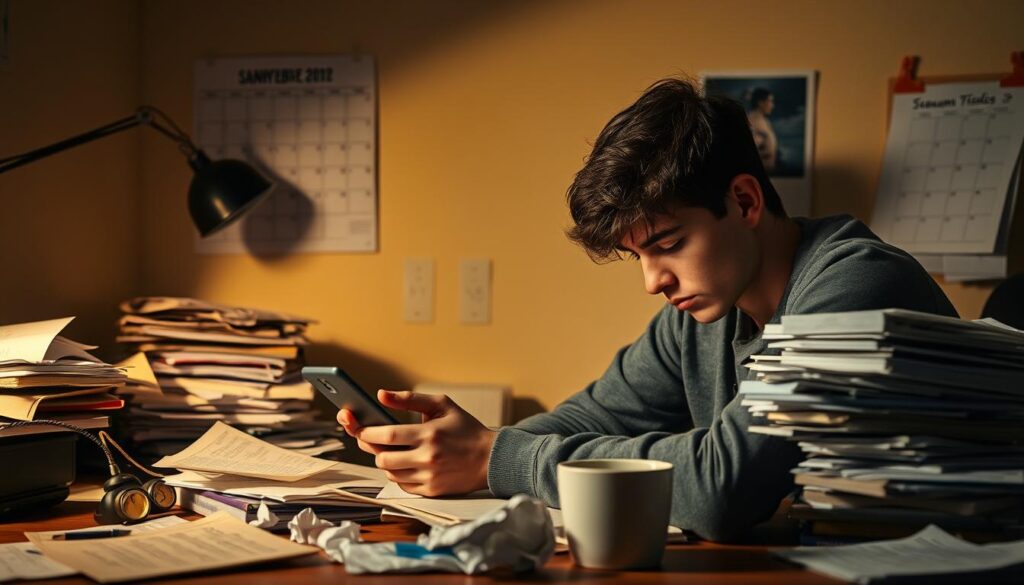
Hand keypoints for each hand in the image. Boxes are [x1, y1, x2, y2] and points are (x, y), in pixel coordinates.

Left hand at [336, 390, 496, 496]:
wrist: (490, 458)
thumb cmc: (466, 429)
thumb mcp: (442, 405)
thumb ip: (409, 399)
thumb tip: (381, 395)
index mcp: (429, 434)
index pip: (387, 436)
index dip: (367, 432)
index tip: (359, 428)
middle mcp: (428, 458)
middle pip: (383, 458)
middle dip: (372, 448)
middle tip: (371, 439)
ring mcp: (429, 477)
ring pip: (390, 473)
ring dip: (385, 461)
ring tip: (391, 450)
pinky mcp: (431, 491)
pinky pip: (402, 485)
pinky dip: (398, 474)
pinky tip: (405, 463)